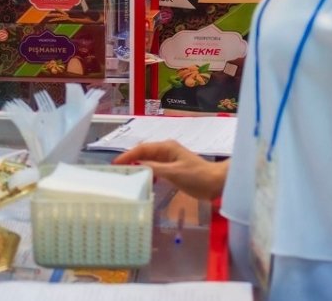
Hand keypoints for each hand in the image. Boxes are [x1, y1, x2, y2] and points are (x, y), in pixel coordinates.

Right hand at [112, 140, 227, 200]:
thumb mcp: (173, 172)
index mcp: (166, 147)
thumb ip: (153, 168)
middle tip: (117, 171)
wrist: (216, 183)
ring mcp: (169, 159)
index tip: (115, 164)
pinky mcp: (172, 168)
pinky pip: (154, 168)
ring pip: (148, 161)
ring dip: (138, 167)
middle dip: (130, 160)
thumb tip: (135, 165)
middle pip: (143, 153)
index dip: (127, 155)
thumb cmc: (196, 176)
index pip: (141, 149)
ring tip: (127, 176)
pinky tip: (144, 181)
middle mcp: (166, 150)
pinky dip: (147, 173)